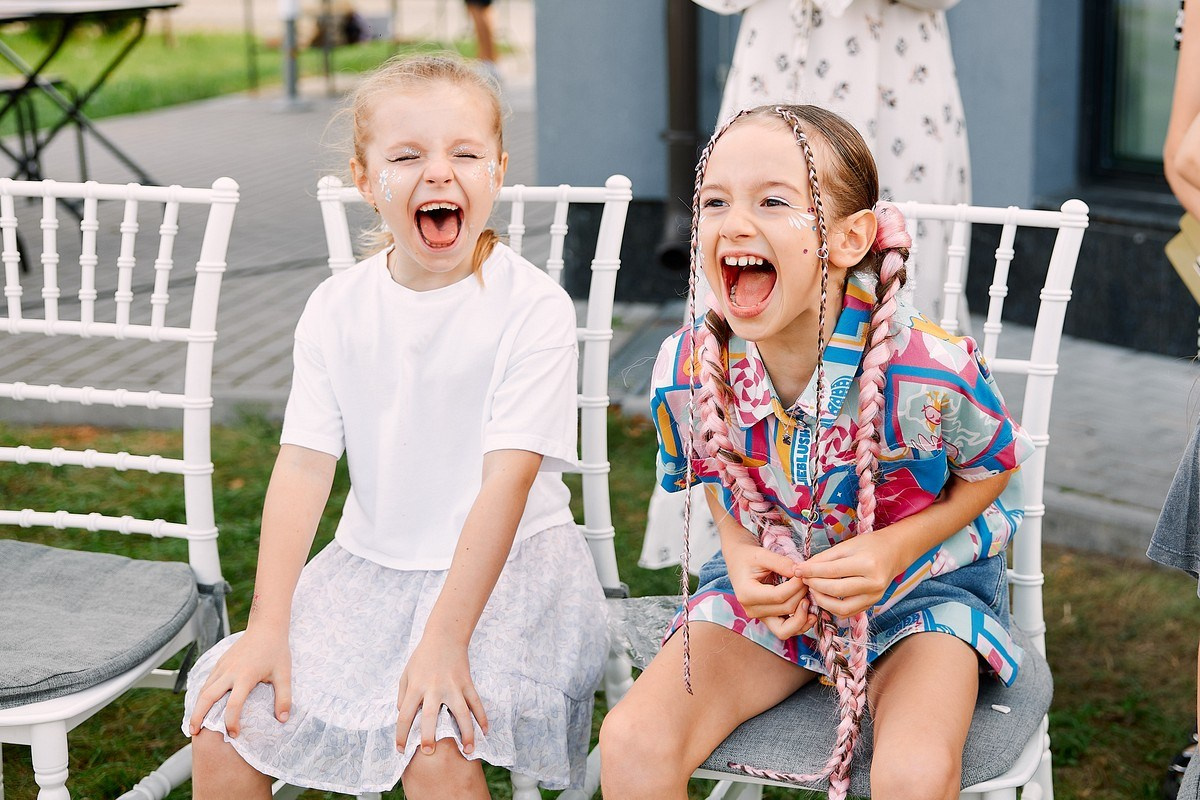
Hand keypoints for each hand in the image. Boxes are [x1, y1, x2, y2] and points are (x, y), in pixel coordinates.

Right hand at [187, 626, 291, 738]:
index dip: (231, 722)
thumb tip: (283, 719)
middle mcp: (229, 672)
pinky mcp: (220, 662)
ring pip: (203, 689)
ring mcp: (222, 666)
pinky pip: (207, 681)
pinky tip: (201, 705)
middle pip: (207, 697)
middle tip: (194, 733)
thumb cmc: (276, 651)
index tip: (234, 734)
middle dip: (198, 717)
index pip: (233, 705)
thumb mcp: (284, 674)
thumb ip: (284, 697)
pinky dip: (201, 695)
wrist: (266, 627)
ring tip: (194, 724)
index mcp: (245, 676)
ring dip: (196, 707)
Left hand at [395, 634, 488, 756]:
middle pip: (429, 716)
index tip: (401, 750)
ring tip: (468, 751)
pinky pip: (476, 703)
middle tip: (428, 753)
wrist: (445, 636)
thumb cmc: (422, 657)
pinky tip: (485, 731)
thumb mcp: (406, 674)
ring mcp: (453, 686)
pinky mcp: (467, 683)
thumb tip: (402, 716)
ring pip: (460, 713)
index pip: (404, 715)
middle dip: (428, 736)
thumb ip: (402, 696)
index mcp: (416, 687)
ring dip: (465, 733)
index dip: (401, 735)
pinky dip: (482, 717)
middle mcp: (434, 688)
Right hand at [723, 539, 816, 639]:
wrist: (739, 562)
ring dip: (803, 617)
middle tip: (808, 581)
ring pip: (786, 629)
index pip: (779, 596)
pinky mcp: (767, 619)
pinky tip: (810, 614)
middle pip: (785, 609)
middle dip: (801, 594)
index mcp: (747, 594)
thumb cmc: (749, 557)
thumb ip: (781, 563)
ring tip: (810, 600)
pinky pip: (785, 630)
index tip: (804, 574)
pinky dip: (800, 625)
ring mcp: (759, 617)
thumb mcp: (762, 554)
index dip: (796, 586)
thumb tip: (800, 574)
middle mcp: (752, 610)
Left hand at [794, 532, 904, 617]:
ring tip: (813, 589)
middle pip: (835, 591)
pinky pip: (848, 612)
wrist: (894, 553)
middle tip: (803, 579)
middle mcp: (873, 583)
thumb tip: (802, 568)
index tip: (797, 570)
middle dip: (814, 586)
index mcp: (867, 563)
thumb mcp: (846, 546)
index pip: (832, 571)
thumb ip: (824, 558)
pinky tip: (824, 596)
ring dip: (821, 600)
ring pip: (841, 608)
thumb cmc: (869, 545)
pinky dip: (832, 607)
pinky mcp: (872, 604)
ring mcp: (875, 597)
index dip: (811, 572)